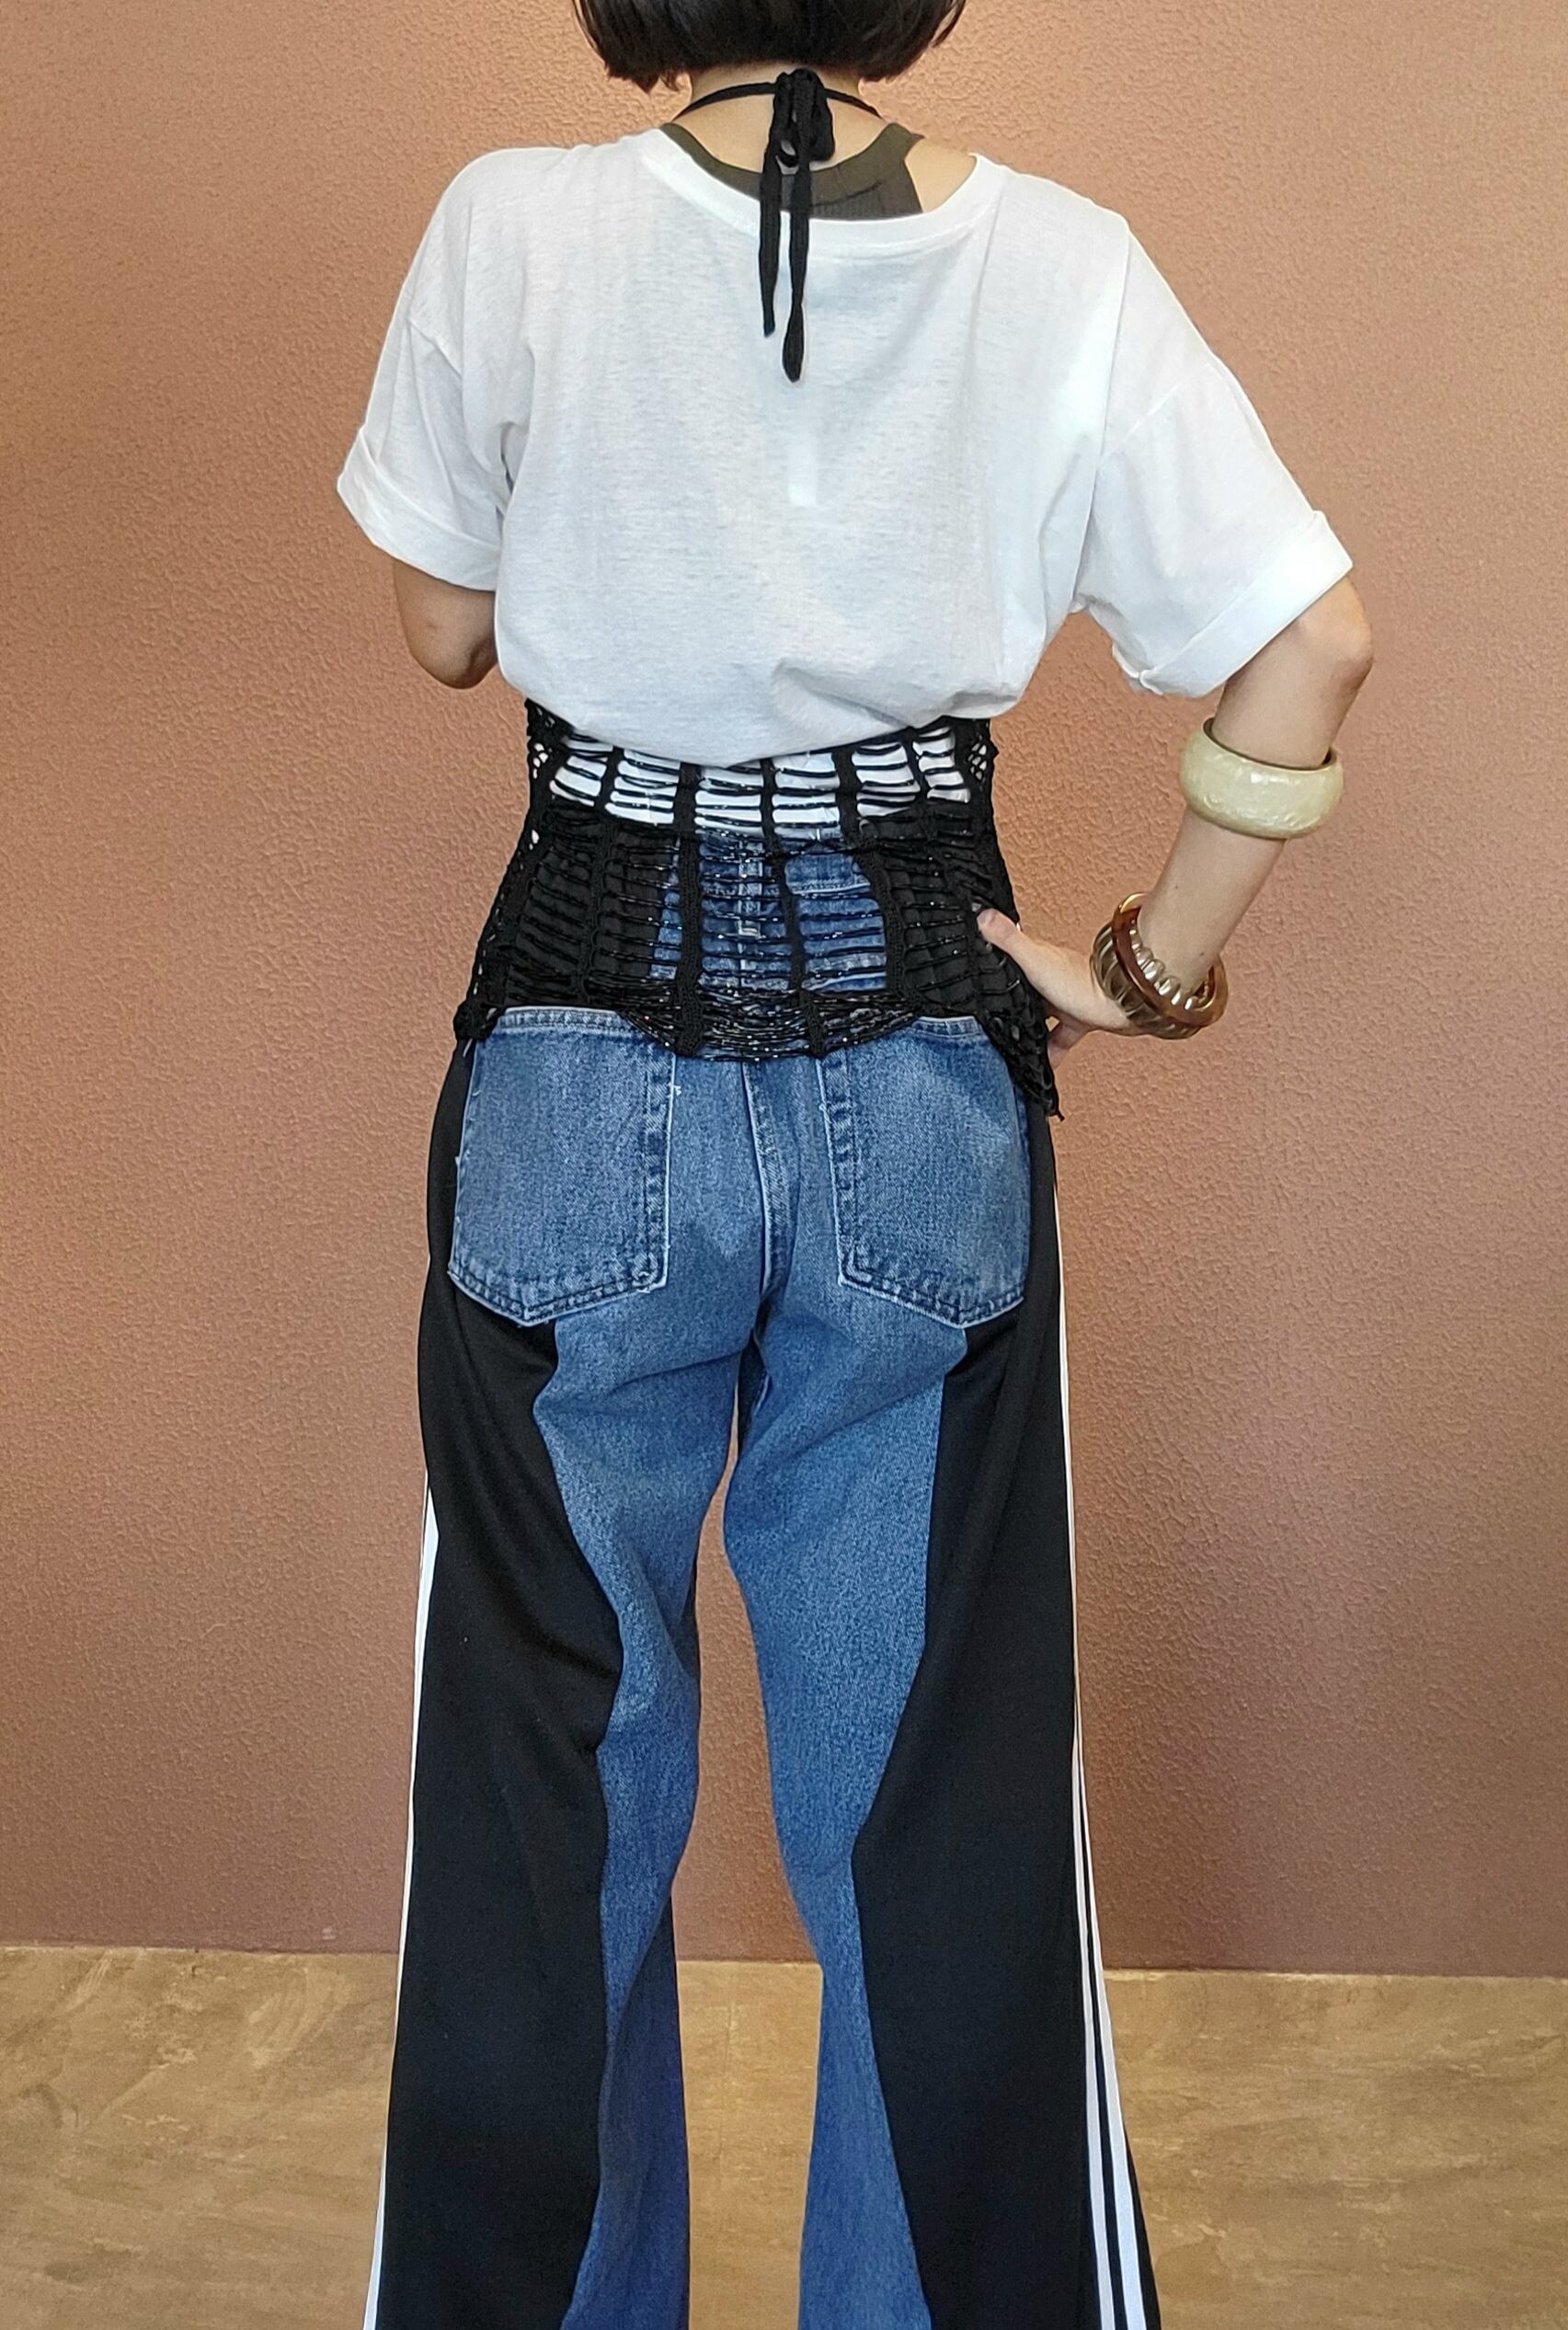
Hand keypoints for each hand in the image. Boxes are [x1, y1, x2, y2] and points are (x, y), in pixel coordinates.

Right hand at [975, 906, 1139, 1070]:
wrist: (1121, 1003)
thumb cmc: (1082, 982)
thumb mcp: (1035, 959)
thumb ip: (1009, 940)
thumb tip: (984, 916)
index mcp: (1037, 960)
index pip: (1009, 959)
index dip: (993, 966)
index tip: (977, 971)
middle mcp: (1050, 979)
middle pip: (1021, 992)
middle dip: (1007, 1005)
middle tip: (990, 1021)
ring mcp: (1064, 1000)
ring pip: (1039, 1016)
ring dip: (1027, 1029)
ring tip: (1011, 1046)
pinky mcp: (1079, 1019)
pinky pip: (1058, 1039)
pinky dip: (1049, 1051)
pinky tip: (1040, 1063)